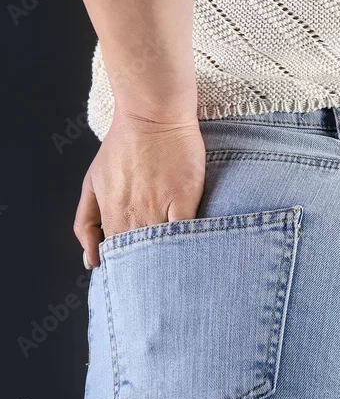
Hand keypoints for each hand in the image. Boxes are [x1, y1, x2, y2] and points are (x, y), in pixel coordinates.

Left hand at [74, 110, 205, 267]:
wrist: (152, 115)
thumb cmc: (124, 146)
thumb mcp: (91, 183)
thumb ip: (86, 223)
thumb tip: (91, 261)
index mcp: (111, 216)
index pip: (117, 257)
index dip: (127, 270)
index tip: (137, 279)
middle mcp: (132, 216)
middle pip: (139, 258)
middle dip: (147, 273)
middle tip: (158, 283)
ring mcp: (159, 209)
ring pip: (161, 250)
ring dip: (167, 262)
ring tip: (177, 272)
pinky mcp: (184, 200)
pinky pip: (186, 233)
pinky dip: (188, 245)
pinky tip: (194, 253)